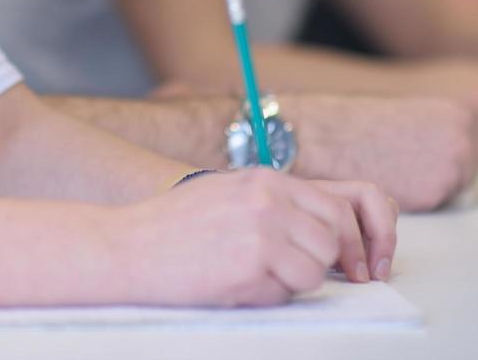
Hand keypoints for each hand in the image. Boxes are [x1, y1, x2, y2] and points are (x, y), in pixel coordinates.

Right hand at [116, 170, 396, 306]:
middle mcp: (268, 201)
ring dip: (293, 283)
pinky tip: (236, 286)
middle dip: (325, 264)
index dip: (349, 242)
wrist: (126, 248)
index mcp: (264, 181)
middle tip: (298, 276)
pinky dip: (268, 298)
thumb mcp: (226, 193)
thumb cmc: (171, 228)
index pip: (334, 209)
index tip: (351, 266)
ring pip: (315, 271)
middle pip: (332, 240)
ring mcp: (260, 232)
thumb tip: (316, 230)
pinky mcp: (250, 266)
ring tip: (255, 278)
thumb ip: (271, 203)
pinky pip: (285, 294)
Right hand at [290, 95, 477, 211]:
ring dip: (429, 188)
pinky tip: (390, 181)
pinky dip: (413, 199)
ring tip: (395, 172)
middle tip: (412, 169)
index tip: (429, 158)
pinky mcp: (432, 196)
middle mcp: (463, 142)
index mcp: (460, 116)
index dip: (450, 155)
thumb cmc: (359, 122)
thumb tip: (448, 149)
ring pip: (450, 190)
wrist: (329, 137)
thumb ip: (437, 130)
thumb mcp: (410, 113)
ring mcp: (451, 170)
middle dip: (445, 173)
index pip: (475, 147)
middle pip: (469, 172)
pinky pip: (431, 203)